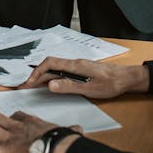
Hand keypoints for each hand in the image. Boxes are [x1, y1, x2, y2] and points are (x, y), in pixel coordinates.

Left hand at [0, 110, 82, 152]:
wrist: (59, 147)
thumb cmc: (64, 141)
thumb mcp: (69, 133)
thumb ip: (72, 131)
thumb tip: (79, 131)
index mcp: (33, 122)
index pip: (19, 116)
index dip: (12, 117)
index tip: (10, 117)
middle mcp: (19, 126)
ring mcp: (9, 137)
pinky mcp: (4, 151)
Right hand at [20, 58, 149, 98]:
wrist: (126, 78)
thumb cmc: (111, 83)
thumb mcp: (90, 89)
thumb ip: (69, 86)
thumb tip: (50, 85)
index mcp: (75, 66)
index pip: (50, 64)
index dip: (36, 73)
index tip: (28, 83)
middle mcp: (75, 63)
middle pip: (50, 66)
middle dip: (36, 76)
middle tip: (25, 86)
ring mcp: (78, 66)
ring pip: (55, 68)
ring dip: (43, 76)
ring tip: (33, 86)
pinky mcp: (81, 70)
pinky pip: (62, 71)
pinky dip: (52, 77)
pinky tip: (50, 84)